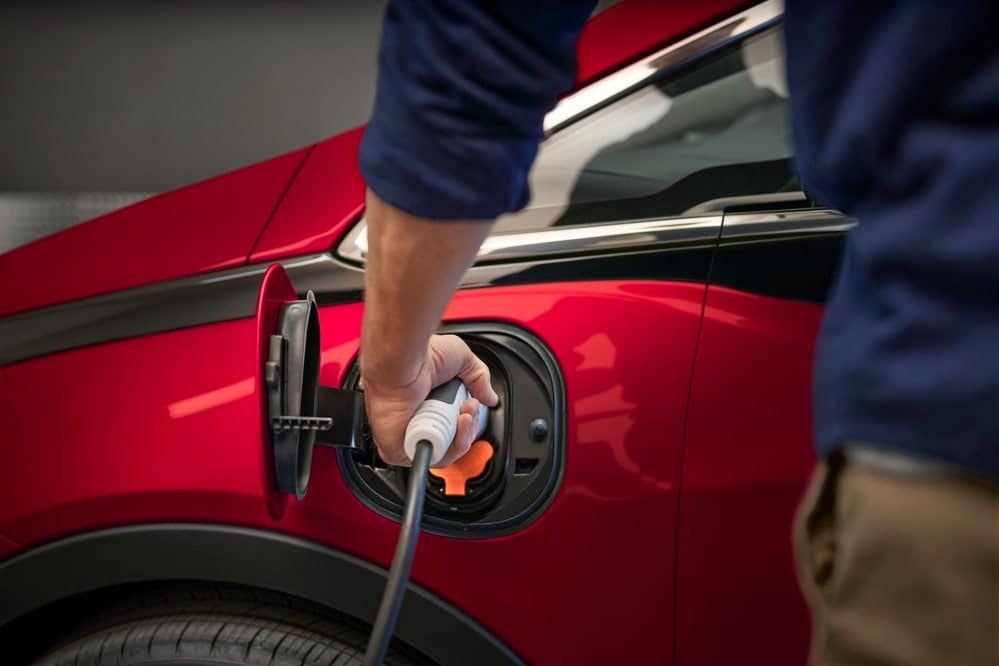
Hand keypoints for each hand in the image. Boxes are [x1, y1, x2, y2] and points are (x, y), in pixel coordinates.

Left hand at [362, 334, 498, 467]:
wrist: (403, 362)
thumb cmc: (421, 357)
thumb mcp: (461, 358)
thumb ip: (479, 378)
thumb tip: (490, 398)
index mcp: (427, 402)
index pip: (453, 425)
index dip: (469, 420)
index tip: (474, 403)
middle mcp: (417, 420)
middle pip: (453, 441)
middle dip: (469, 427)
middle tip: (469, 407)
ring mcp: (408, 436)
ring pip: (446, 452)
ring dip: (463, 436)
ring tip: (463, 415)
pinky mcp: (400, 450)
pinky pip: (432, 458)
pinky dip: (449, 448)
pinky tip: (452, 427)